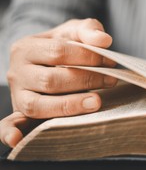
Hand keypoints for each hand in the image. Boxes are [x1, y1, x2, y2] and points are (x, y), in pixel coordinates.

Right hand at [1, 18, 117, 146]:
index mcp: (26, 48)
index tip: (110, 62)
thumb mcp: (74, 32)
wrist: (49, 60)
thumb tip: (104, 41)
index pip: (59, 52)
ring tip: (96, 102)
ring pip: (38, 105)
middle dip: (86, 80)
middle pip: (51, 80)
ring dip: (69, 106)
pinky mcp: (22, 114)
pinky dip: (9, 133)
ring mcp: (18, 95)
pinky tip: (17, 139)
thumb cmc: (64, 46)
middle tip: (111, 81)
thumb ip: (89, 30)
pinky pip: (9, 125)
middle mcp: (17, 72)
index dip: (88, 57)